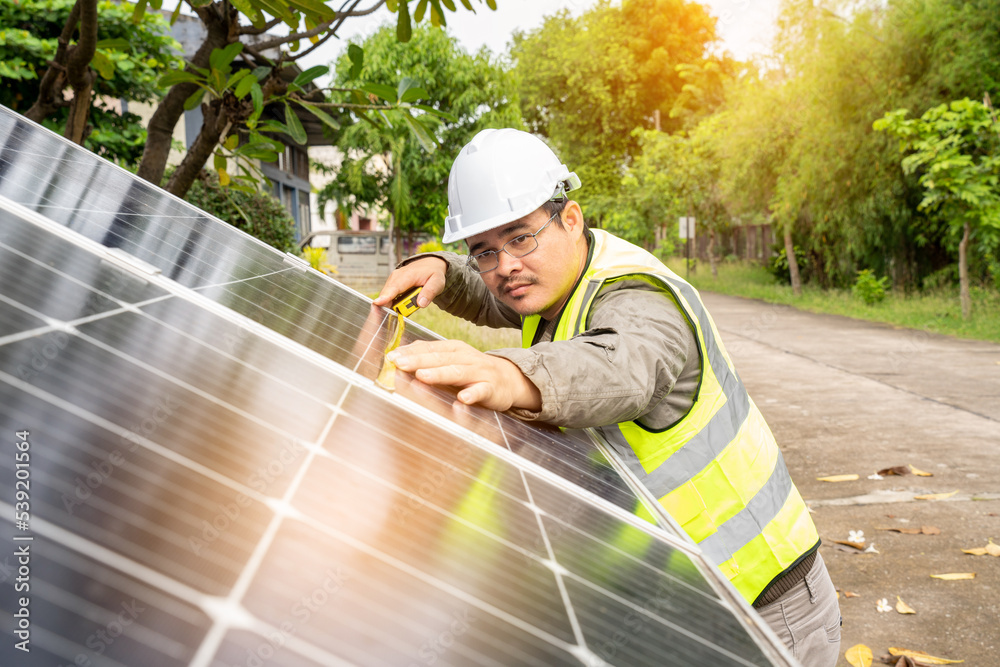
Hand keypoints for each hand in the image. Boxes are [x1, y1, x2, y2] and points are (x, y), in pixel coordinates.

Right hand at [372, 256, 447, 309]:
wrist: (429, 265)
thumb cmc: (433, 273)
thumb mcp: (437, 282)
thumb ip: (430, 292)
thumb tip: (421, 304)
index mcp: (408, 275)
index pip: (395, 287)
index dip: (386, 296)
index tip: (378, 303)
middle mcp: (397, 277)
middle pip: (387, 293)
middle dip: (384, 305)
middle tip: (382, 319)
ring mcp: (393, 280)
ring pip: (386, 295)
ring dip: (386, 306)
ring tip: (388, 316)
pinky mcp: (392, 285)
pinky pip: (388, 296)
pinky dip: (388, 303)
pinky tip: (391, 311)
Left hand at [388, 339, 541, 412]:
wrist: (508, 379)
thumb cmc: (473, 371)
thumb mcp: (451, 360)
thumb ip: (428, 358)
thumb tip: (399, 356)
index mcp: (453, 349)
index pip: (429, 348)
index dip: (411, 352)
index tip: (392, 357)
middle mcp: (465, 357)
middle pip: (440, 358)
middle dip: (419, 360)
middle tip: (400, 364)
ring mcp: (479, 372)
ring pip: (457, 372)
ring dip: (439, 374)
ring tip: (423, 376)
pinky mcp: (491, 388)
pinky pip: (481, 390)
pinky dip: (472, 394)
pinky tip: (463, 398)